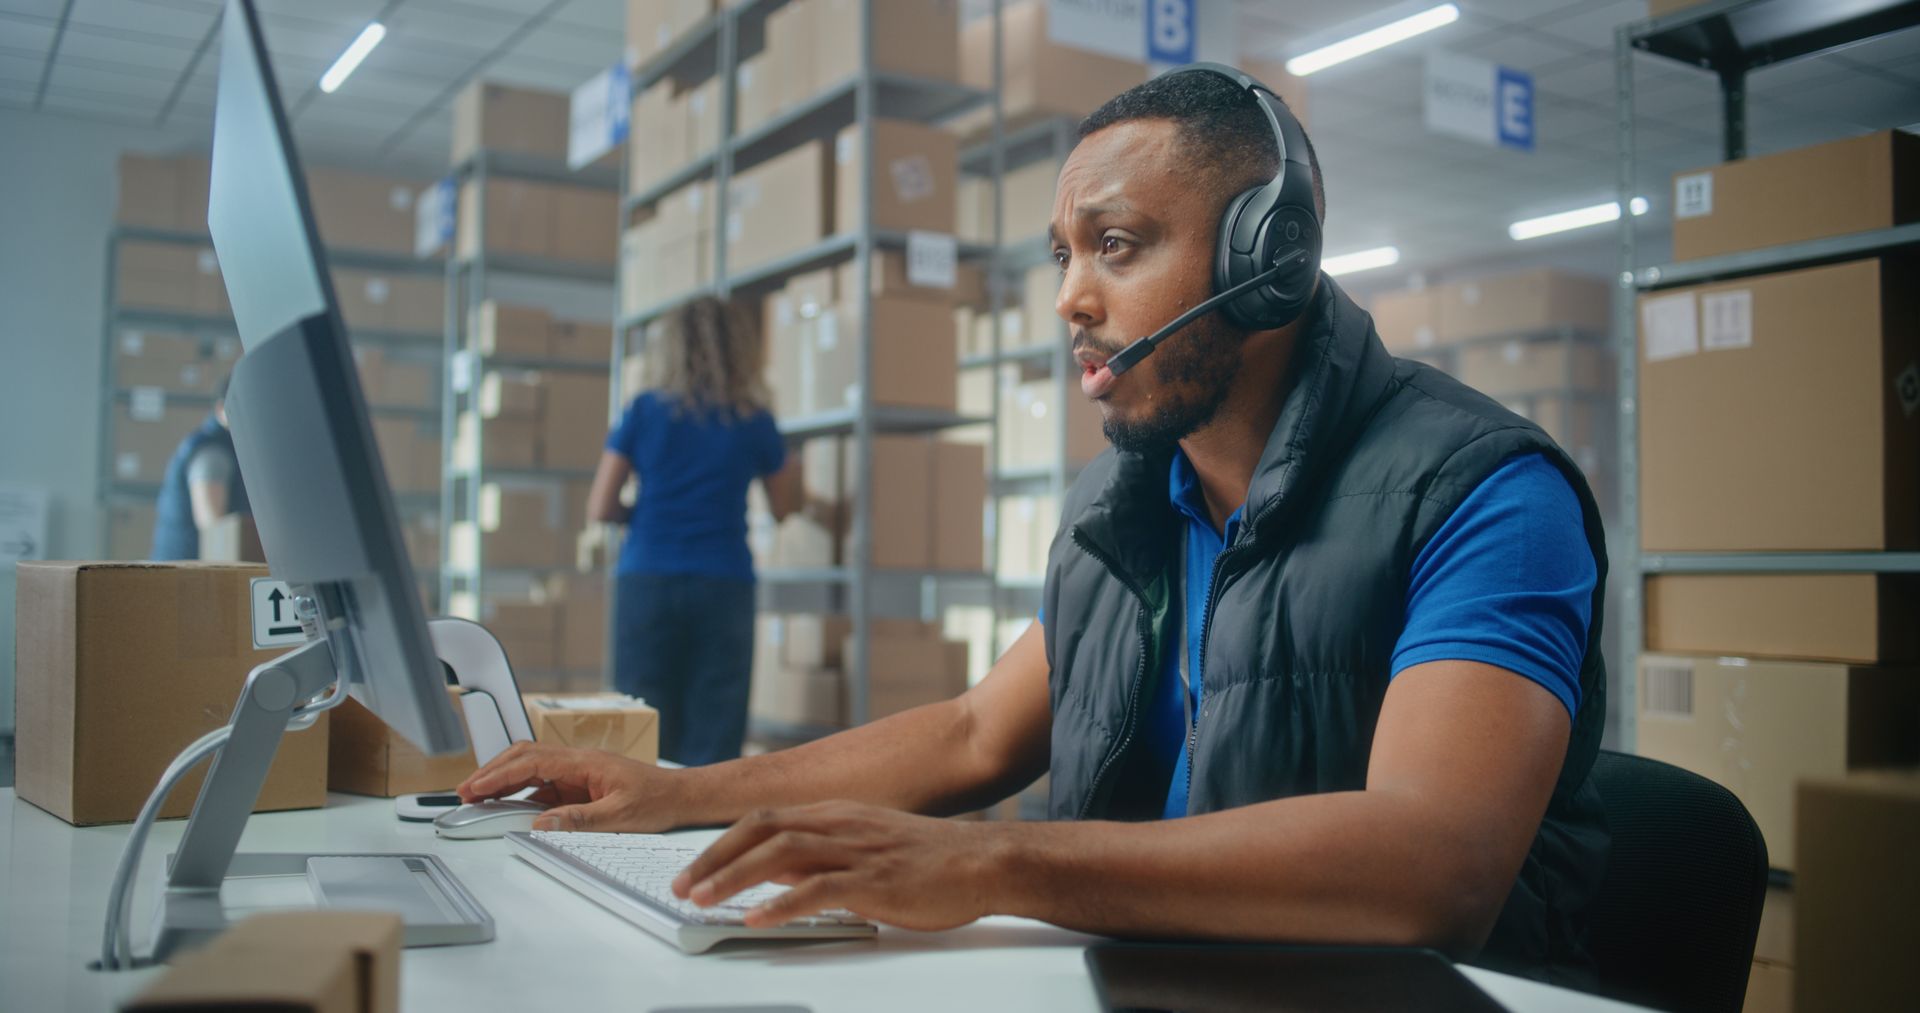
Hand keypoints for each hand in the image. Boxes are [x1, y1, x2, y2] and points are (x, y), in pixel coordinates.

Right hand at [456, 741, 683, 832]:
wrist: (682, 797)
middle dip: (492, 773)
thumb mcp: (622, 815)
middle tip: (465, 792)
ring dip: (503, 782)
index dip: (499, 774)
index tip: (475, 787)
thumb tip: (543, 822)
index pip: (532, 762)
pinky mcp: (580, 786)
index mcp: (585, 762)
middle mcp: (578, 763)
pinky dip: (521, 795)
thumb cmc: (659, 799)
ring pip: (531, 771)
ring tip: (477, 798)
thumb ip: (582, 819)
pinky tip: (507, 807)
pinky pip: (544, 787)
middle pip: (525, 758)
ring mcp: (578, 773)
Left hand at [670, 801, 1005, 931]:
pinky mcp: (876, 881)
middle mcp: (840, 825)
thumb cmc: (930, 859)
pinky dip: (781, 904)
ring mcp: (857, 851)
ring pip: (780, 855)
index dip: (722, 842)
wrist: (983, 862)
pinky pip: (818, 890)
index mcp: (836, 814)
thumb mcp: (865, 849)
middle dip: (714, 858)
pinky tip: (757, 919)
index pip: (764, 820)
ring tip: (702, 900)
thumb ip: (820, 856)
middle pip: (761, 830)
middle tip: (682, 886)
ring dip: (734, 878)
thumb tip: (773, 874)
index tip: (693, 867)